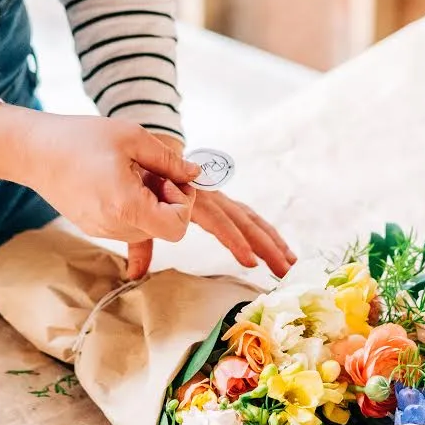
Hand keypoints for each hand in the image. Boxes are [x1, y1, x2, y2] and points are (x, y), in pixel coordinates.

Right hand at [0, 106, 199, 243]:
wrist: (35, 150)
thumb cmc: (81, 138)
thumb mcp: (132, 137)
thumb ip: (169, 160)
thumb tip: (195, 174)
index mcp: (127, 205)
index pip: (177, 227)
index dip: (184, 202)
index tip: (171, 177)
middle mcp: (114, 225)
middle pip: (164, 228)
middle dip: (169, 200)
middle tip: (153, 171)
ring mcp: (102, 230)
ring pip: (147, 228)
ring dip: (152, 204)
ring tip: (133, 174)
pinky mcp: (93, 227)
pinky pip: (128, 226)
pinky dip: (135, 208)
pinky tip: (121, 183)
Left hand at [127, 136, 296, 278]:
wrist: (145, 151)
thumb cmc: (139, 178)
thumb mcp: (137, 207)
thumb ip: (139, 242)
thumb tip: (135, 273)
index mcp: (190, 196)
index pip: (217, 220)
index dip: (234, 240)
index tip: (249, 261)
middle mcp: (209, 196)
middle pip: (243, 220)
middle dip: (266, 245)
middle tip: (285, 269)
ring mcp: (217, 198)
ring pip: (249, 218)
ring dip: (271, 240)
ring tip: (290, 262)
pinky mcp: (220, 202)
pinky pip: (245, 216)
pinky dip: (263, 232)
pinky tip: (278, 248)